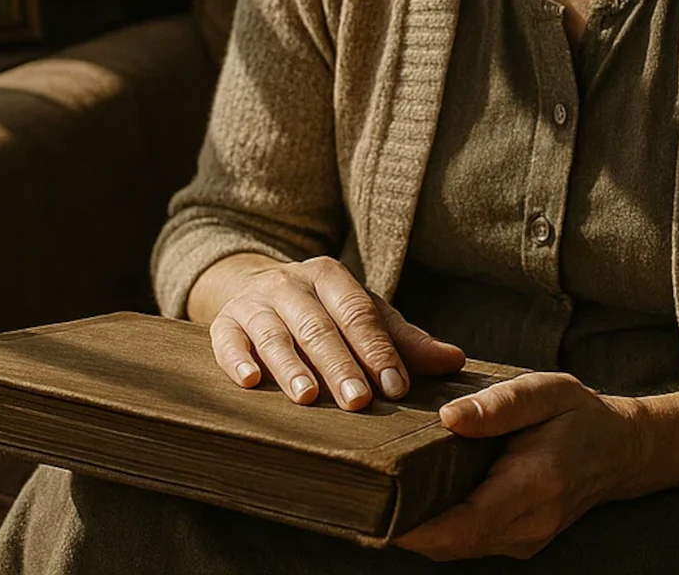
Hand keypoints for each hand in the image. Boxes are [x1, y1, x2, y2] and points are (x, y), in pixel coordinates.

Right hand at [200, 255, 466, 411]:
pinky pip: (226, 342)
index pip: (359, 313)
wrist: (252, 287)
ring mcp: (255, 303)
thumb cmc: (321, 311)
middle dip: (340, 365)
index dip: (378, 350)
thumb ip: (404, 340)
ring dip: (292, 366)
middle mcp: (291, 284)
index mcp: (330, 277)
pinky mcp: (224, 324)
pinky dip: (236, 361)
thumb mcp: (361, 315)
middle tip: (358, 402)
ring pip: (275, 335)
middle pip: (319, 327)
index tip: (396, 387)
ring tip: (308, 397)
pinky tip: (250, 382)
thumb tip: (454, 361)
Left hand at [394, 371, 676, 561]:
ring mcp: (524, 539)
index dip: (413, 528)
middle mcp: (527, 524)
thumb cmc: (579, 414)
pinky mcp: (518, 540)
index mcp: (533, 486)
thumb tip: (449, 418)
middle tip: (359, 497)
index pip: (463, 525)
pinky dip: (439, 528)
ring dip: (418, 530)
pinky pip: (468, 542)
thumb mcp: (545, 391)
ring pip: (456, 548)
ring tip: (378, 495)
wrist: (622, 450)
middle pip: (450, 544)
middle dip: (402, 528)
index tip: (372, 512)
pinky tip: (415, 499)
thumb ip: (498, 405)